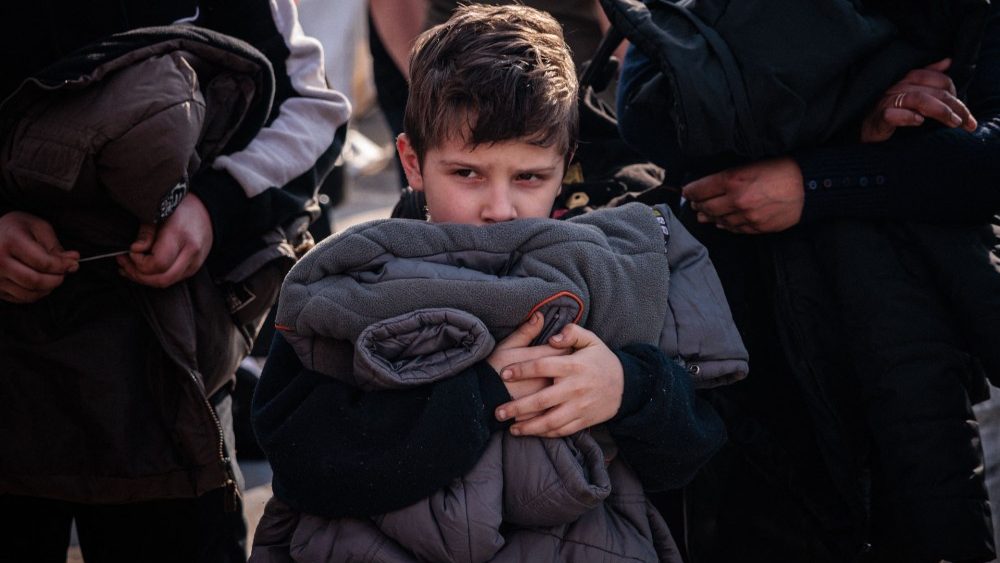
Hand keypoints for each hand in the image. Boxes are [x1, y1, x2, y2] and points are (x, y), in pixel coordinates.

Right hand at [0, 212, 78, 302]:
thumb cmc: (13, 229)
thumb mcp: (36, 227)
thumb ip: (55, 246)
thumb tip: (73, 260)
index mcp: (11, 242)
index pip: (43, 262)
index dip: (63, 266)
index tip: (73, 264)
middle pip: (35, 281)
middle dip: (56, 279)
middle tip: (64, 273)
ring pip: (29, 293)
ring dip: (47, 288)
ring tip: (52, 277)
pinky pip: (20, 298)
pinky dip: (36, 294)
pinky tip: (39, 282)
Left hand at [117, 193, 212, 287]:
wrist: (206, 210)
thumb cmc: (182, 208)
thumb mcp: (160, 213)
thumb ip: (146, 232)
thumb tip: (136, 250)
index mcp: (182, 237)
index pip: (158, 263)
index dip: (139, 261)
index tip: (131, 251)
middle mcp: (191, 254)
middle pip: (162, 279)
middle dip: (138, 275)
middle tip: (123, 263)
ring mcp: (195, 264)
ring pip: (166, 282)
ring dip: (144, 279)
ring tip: (128, 267)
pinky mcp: (193, 268)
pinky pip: (171, 280)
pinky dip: (154, 277)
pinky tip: (142, 269)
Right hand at [488, 313, 567, 418]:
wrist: (481, 398)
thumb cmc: (493, 369)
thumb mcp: (507, 346)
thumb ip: (526, 332)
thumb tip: (539, 315)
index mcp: (541, 361)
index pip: (566, 349)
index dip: (566, 345)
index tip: (563, 345)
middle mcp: (548, 380)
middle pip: (569, 370)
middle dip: (568, 365)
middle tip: (565, 363)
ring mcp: (546, 398)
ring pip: (565, 389)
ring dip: (566, 384)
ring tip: (562, 382)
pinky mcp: (543, 413)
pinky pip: (558, 408)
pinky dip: (560, 403)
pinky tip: (557, 401)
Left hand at [494, 324, 623, 437]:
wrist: (626, 386)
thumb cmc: (602, 360)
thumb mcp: (591, 340)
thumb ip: (571, 333)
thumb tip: (552, 338)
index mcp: (574, 366)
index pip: (542, 366)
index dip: (521, 369)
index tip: (504, 372)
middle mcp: (575, 388)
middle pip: (541, 400)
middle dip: (517, 407)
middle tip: (498, 411)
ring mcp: (579, 407)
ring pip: (550, 421)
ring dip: (529, 427)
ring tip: (511, 428)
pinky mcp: (583, 421)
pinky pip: (562, 430)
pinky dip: (545, 434)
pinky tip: (531, 433)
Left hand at [683, 157, 804, 233]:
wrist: (811, 186)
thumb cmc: (784, 168)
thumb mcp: (753, 163)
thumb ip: (731, 174)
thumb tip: (711, 184)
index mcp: (734, 180)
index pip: (701, 188)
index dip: (691, 191)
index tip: (687, 191)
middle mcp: (737, 200)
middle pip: (707, 206)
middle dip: (698, 205)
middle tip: (694, 203)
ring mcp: (747, 216)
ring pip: (719, 220)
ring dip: (710, 217)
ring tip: (703, 214)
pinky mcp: (757, 227)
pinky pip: (735, 229)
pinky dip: (725, 226)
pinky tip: (721, 223)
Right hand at [860, 58, 976, 142]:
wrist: (862, 126)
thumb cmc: (887, 108)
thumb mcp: (909, 90)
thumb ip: (928, 75)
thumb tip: (948, 61)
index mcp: (907, 77)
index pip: (939, 79)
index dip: (955, 93)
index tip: (963, 111)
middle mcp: (897, 85)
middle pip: (934, 90)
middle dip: (955, 106)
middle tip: (967, 122)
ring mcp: (886, 100)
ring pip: (919, 99)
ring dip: (940, 111)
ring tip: (954, 123)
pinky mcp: (878, 117)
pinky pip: (894, 114)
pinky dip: (908, 117)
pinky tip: (919, 122)